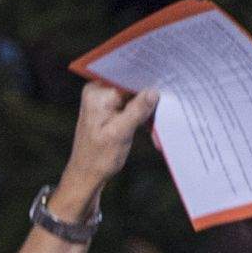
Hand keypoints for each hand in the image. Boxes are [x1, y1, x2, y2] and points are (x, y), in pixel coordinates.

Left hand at [62, 81, 157, 198]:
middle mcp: (99, 91)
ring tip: (155, 122)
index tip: (165, 84)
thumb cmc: (98, 158)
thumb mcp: (120, 133)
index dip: (146, 81)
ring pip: (133, 95)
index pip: (128, 78)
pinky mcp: (110, 109)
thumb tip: (153, 91)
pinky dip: (141, 114)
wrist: (86, 175)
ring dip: (146, 108)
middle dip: (148, 96)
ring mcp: (104, 100)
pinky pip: (130, 104)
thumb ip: (137, 110)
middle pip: (131, 85)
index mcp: (97, 93)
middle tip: (165, 104)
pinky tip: (148, 125)